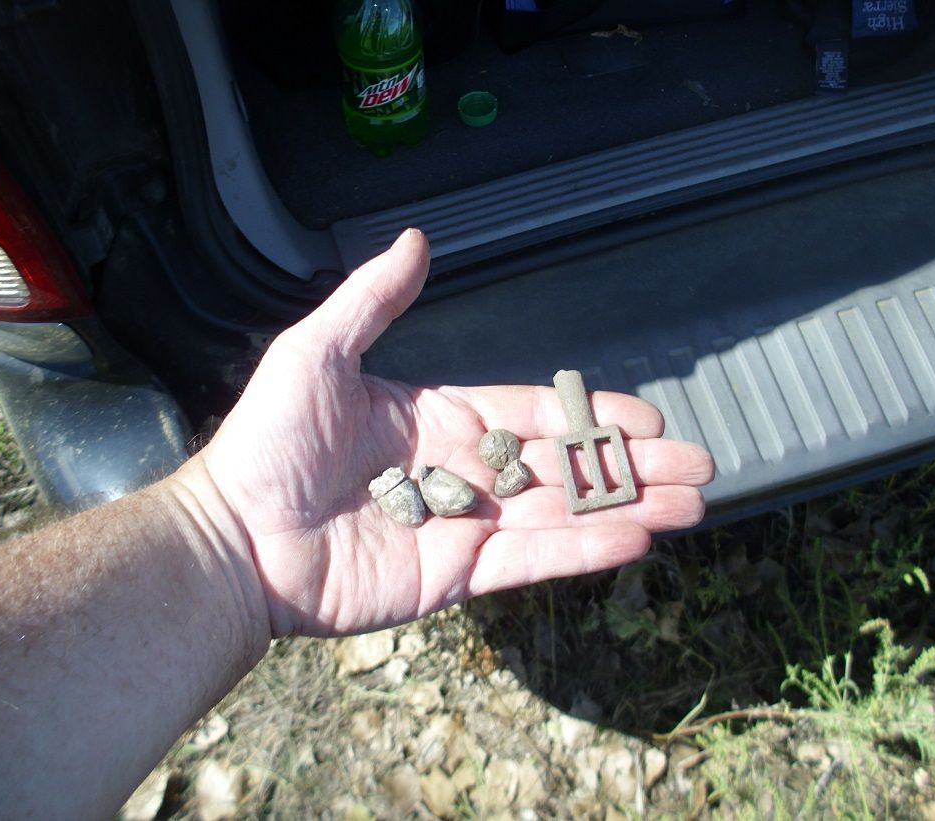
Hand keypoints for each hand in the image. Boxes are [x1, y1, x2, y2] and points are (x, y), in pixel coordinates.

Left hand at [178, 229, 714, 637]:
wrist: (235, 536)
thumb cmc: (269, 442)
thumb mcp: (317, 352)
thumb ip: (373, 301)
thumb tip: (414, 239)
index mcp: (443, 418)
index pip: (537, 413)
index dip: (593, 415)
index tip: (650, 417)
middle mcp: (466, 472)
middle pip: (566, 466)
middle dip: (633, 466)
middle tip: (699, 467)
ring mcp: (467, 526)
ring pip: (563, 514)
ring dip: (628, 509)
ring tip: (692, 506)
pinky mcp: (457, 575)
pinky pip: (531, 561)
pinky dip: (583, 551)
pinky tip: (636, 539)